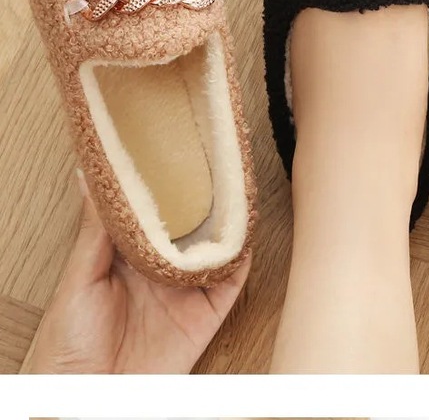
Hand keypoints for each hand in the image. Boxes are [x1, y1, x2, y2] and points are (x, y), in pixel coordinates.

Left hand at [24, 171, 250, 373]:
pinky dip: (241, 260)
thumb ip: (93, 231)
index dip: (167, 184)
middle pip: (191, 226)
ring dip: (229, 224)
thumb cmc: (68, 344)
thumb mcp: (77, 280)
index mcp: (129, 254)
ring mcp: (185, 290)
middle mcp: (161, 267)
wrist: (89, 400)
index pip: (154, 211)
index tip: (176, 151)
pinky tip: (244, 237)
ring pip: (216, 248)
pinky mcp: (204, 315)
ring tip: (237, 191)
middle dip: (205, 198)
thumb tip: (88, 178)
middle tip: (215, 164)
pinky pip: (230, 282)